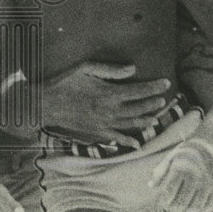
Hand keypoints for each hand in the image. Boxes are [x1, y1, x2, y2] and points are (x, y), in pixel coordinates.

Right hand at [44, 62, 170, 146]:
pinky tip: (138, 142)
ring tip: (156, 115)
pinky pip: (117, 138)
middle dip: (154, 102)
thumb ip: (110, 69)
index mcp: (109, 93)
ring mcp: (105, 124)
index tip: (166, 83)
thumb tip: (132, 69)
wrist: (47, 104)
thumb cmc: (65, 82)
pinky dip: (129, 141)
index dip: (154, 87)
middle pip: (139, 108)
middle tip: (164, 98)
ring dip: (147, 119)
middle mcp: (111, 111)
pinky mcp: (97, 133)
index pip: (139, 90)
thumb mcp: (85, 68)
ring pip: (132, 124)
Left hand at [149, 137, 212, 211]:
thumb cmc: (187, 152)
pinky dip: (204, 209)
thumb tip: (151, 186)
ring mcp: (207, 183)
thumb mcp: (171, 157)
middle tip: (173, 208)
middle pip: (181, 203)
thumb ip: (160, 172)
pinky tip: (199, 208)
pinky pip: (210, 205)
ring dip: (188, 211)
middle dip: (175, 208)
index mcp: (180, 169)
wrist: (211, 142)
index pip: (169, 194)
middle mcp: (194, 177)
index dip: (165, 202)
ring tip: (184, 210)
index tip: (165, 203)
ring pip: (196, 207)